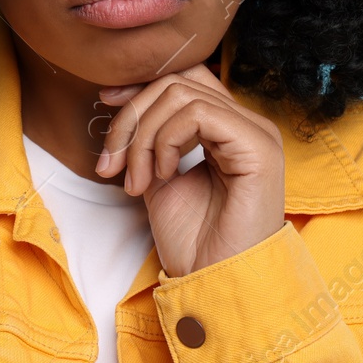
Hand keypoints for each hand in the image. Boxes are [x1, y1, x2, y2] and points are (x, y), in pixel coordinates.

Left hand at [94, 61, 285, 276]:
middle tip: (111, 164)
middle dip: (131, 117)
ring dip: (143, 137)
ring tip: (136, 181)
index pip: (185, 78)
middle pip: (177, 82)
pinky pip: (198, 114)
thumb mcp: (159, 177)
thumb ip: (151, 139)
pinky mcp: (258, 147)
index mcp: (228, 129)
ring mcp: (256, 133)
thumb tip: (122, 103)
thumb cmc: (193, 241)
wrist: (214, 283)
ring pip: (181, 95)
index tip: (104, 101)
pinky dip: (166, 140)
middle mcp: (247, 124)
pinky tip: (163, 174)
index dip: (141, 84)